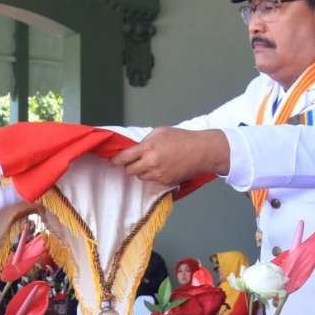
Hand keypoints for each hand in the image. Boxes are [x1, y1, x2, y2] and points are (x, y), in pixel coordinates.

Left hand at [112, 128, 229, 186]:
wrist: (201, 152)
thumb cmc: (182, 138)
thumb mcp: (160, 132)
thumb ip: (145, 141)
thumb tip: (134, 148)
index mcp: (148, 148)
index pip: (124, 158)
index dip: (116, 160)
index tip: (113, 161)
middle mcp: (151, 163)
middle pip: (130, 171)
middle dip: (129, 166)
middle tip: (134, 161)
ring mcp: (158, 174)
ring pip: (140, 177)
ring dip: (142, 171)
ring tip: (152, 162)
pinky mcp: (165, 182)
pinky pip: (153, 181)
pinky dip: (154, 176)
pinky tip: (163, 167)